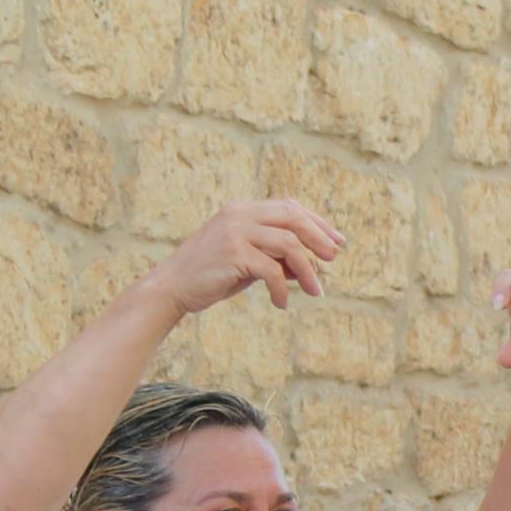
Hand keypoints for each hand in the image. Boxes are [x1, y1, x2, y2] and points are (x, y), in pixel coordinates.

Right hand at [152, 200, 342, 315]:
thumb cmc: (212, 275)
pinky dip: (282, 290)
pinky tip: (281, 304)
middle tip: (333, 259)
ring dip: (307, 271)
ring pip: (289, 244)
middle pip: (293, 218)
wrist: (173, 286)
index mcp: (243, 210)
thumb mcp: (247, 261)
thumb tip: (306, 267)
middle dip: (319, 238)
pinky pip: (272, 271)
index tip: (337, 241)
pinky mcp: (233, 253)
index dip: (317, 222)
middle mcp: (240, 215)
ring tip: (314, 292)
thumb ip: (274, 257)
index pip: (289, 207)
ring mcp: (236, 232)